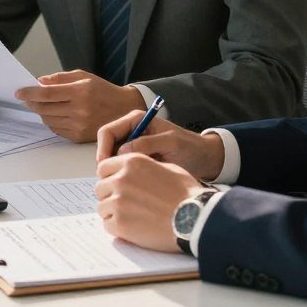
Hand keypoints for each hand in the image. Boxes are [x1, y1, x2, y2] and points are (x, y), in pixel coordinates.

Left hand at [15, 70, 144, 142]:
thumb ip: (61, 78)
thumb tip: (40, 81)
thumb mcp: (84, 77)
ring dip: (41, 113)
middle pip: (44, 108)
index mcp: (80, 91)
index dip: (30, 93)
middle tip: (27, 98)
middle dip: (32, 103)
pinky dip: (52, 122)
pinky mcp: (79, 137)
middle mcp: (79, 110)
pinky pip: (56, 130)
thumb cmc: (103, 90)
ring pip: (48, 120)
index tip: (19, 92)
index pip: (47, 93)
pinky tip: (55, 115)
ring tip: (43, 105)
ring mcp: (79, 125)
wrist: (124, 109)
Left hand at [95, 152, 209, 251]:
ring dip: (113, 212)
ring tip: (131, 217)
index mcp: (131, 162)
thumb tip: (132, 171)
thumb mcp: (166, 167)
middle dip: (109, 195)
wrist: (194, 217)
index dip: (109, 177)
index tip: (115, 185)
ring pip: (102, 207)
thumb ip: (143, 167)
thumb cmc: (185, 193)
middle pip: (100, 188)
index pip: (104, 167)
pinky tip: (133, 227)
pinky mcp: (120, 224)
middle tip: (125, 204)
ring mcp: (118, 202)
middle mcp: (121, 179)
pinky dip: (117, 227)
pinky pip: (107, 225)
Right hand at [96, 111, 224, 180]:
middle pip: (106, 145)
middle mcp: (131, 131)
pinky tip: (128, 186)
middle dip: (106, 162)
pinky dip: (121, 175)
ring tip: (120, 184)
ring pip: (112, 158)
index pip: (107, 132)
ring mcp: (133, 146)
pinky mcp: (138, 159)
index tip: (104, 166)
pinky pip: (122, 167)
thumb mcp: (171, 143)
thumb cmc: (190, 147)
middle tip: (110, 180)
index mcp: (136, 120)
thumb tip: (123, 151)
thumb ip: (148, 143)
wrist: (204, 158)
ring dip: (113, 170)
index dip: (103, 149)